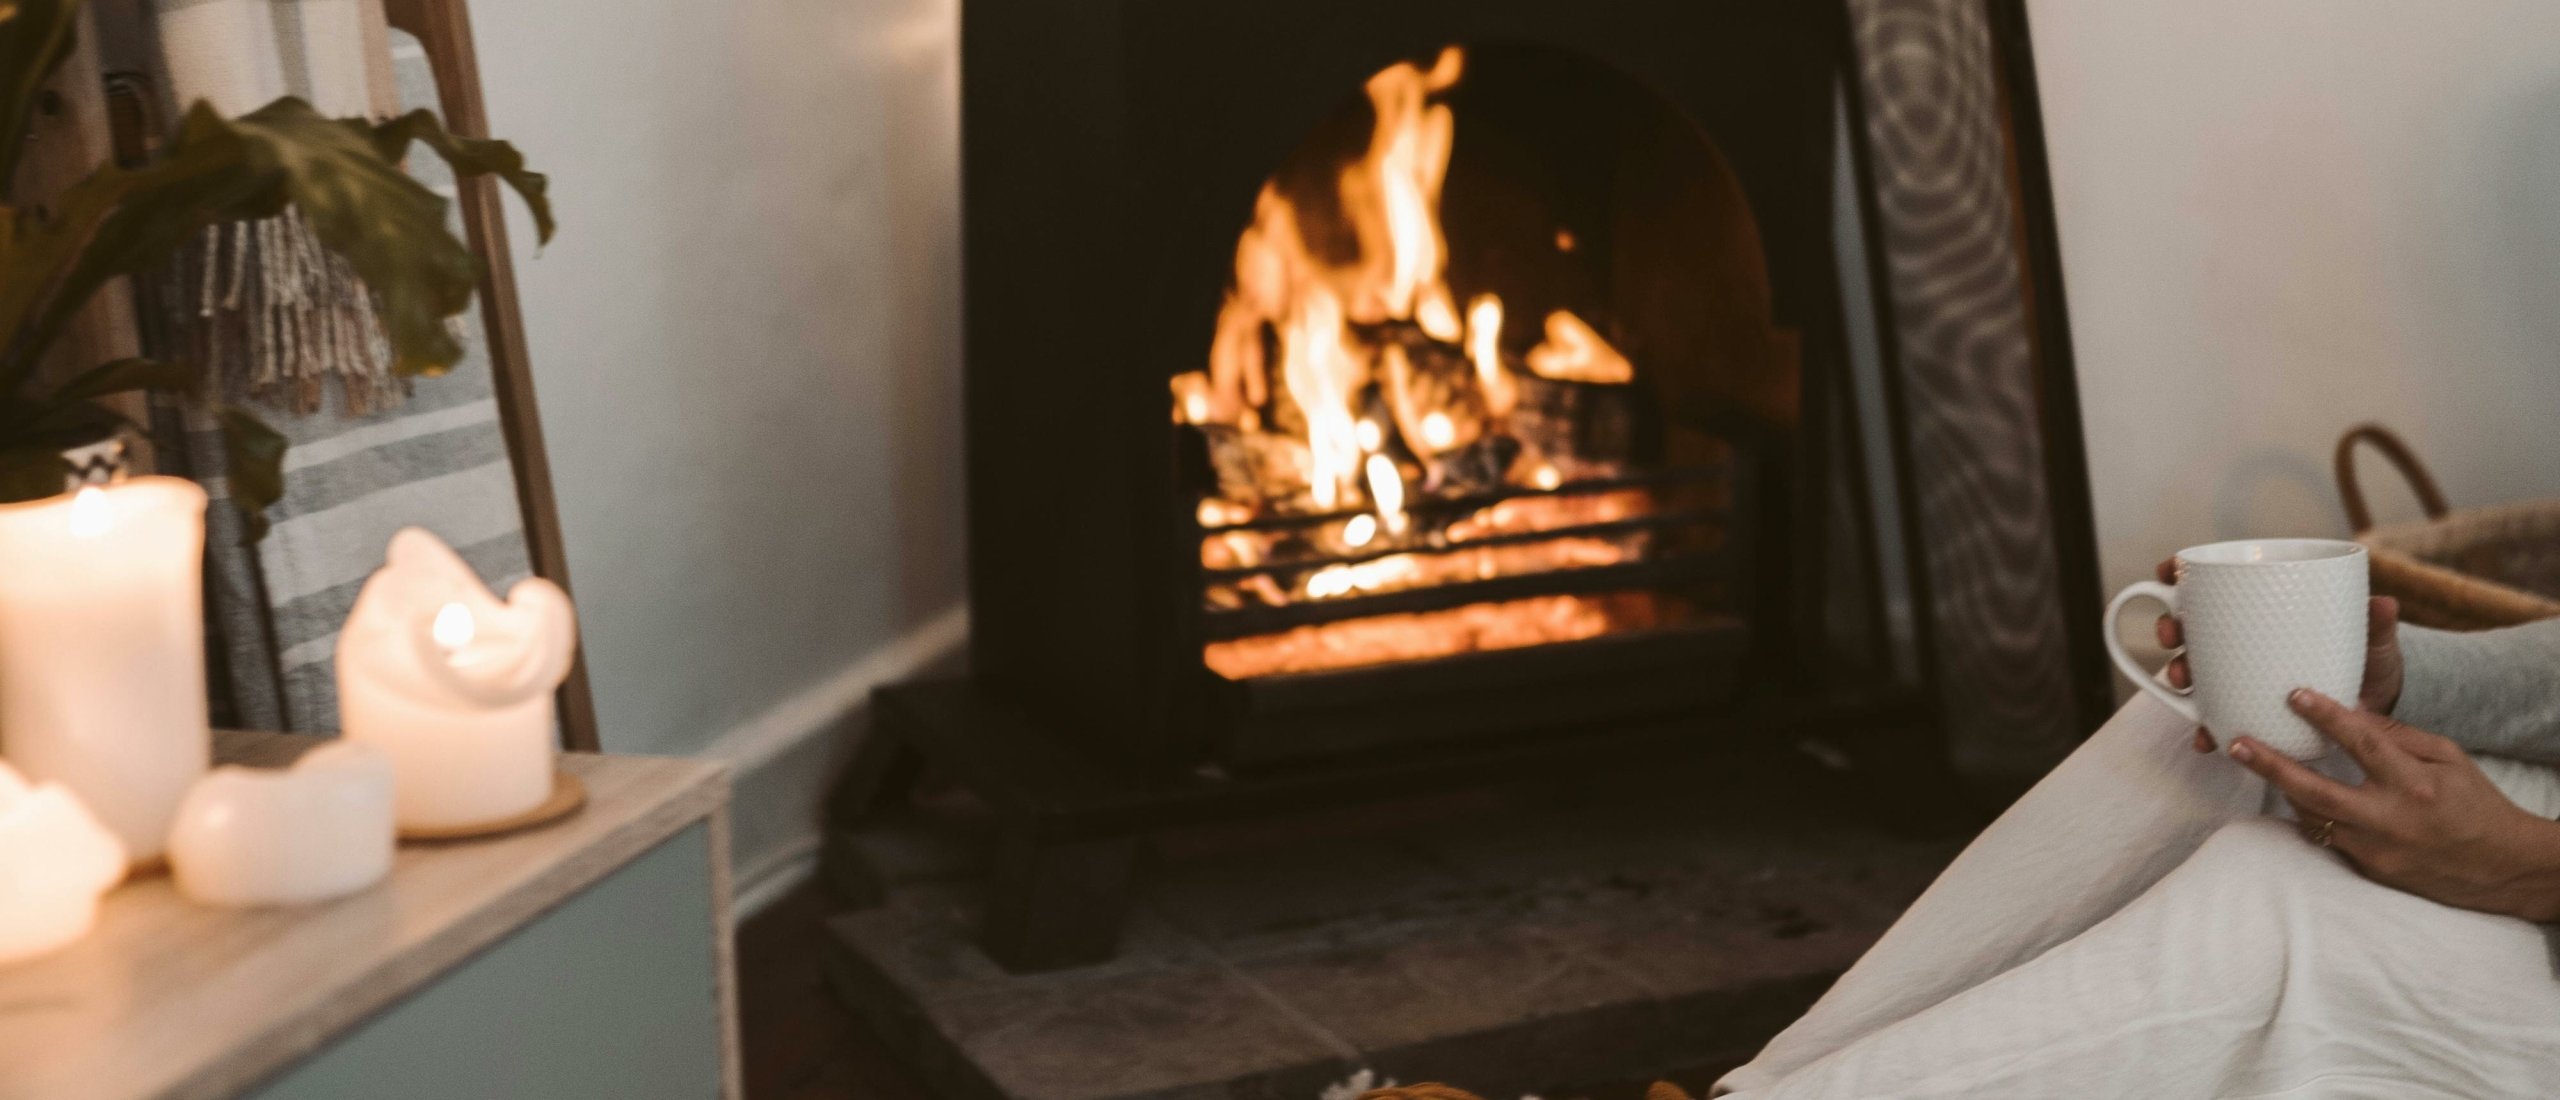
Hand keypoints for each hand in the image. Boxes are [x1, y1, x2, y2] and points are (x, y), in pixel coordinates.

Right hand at [2152, 557, 2404, 752]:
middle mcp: (2241, 641)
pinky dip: (2205, 727)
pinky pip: (2214, 717)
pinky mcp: (2242, 711)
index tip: (2170, 571)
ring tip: (2184, 681)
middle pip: (2190, 624)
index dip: (2181, 573)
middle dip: (2169, 626)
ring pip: (2192, 668)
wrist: (2375, 716)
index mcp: (2264, 610)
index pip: (2213, 583)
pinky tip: (2206, 736)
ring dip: (2177, 672)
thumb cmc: (2370, 667)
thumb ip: (2377, 626)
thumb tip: (2384, 604)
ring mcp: (2237, 676)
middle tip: (2173, 634)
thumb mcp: (2375, 645)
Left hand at [2227, 689, 2559, 920]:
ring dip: (2282, 789)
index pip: (2363, 744)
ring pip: (2312, 817)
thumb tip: (2350, 710)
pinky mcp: (2367, 871)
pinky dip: (2310, 814)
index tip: (2294, 693)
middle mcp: (2390, 820)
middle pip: (2315, 791)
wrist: (2500, 867)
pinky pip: (2326, 838)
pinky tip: (2294, 794)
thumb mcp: (2448, 759)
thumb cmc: (2474, 803)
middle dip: (2270, 766)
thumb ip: (2397, 736)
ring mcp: (2375, 851)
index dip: (2326, 717)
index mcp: (2415, 785)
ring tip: (2255, 759)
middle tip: (2235, 743)